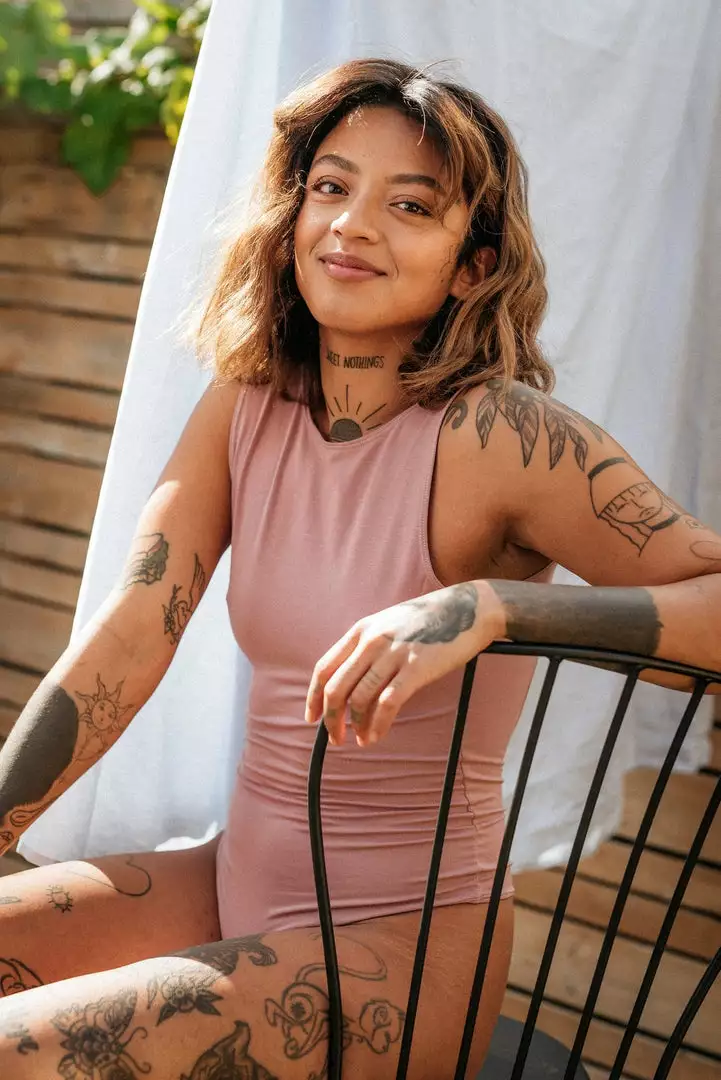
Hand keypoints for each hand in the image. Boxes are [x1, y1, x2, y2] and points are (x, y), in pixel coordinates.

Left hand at [304, 581, 503, 746]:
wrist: (466, 608)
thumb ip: (367, 648)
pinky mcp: (415, 669)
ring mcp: (393, 654)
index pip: (324, 668)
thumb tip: (352, 686)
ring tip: (361, 739)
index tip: (312, 717)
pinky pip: (387, 705)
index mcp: (361, 630)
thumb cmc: (428, 621)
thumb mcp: (388, 625)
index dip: (313, 696)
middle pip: (336, 688)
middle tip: (336, 738)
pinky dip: (377, 725)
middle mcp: (371, 641)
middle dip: (331, 719)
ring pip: (359, 699)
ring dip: (355, 726)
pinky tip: (377, 736)